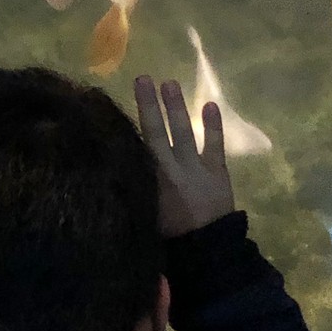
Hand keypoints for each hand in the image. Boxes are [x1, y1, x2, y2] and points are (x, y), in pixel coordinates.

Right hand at [134, 77, 236, 237]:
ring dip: (176, 108)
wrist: (206, 252)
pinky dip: (213, 127)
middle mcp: (170, 170)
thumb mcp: (144, 215)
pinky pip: (214, 146)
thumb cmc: (169, 238)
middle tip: (143, 78)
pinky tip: (210, 105)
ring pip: (182, 134)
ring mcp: (195, 169)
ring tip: (170, 83)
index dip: (125, 126)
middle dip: (149, 105)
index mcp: (149, 182)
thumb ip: (136, 190)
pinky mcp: (217, 173)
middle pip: (155, 133)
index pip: (136, 147)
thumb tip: (119, 166)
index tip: (115, 104)